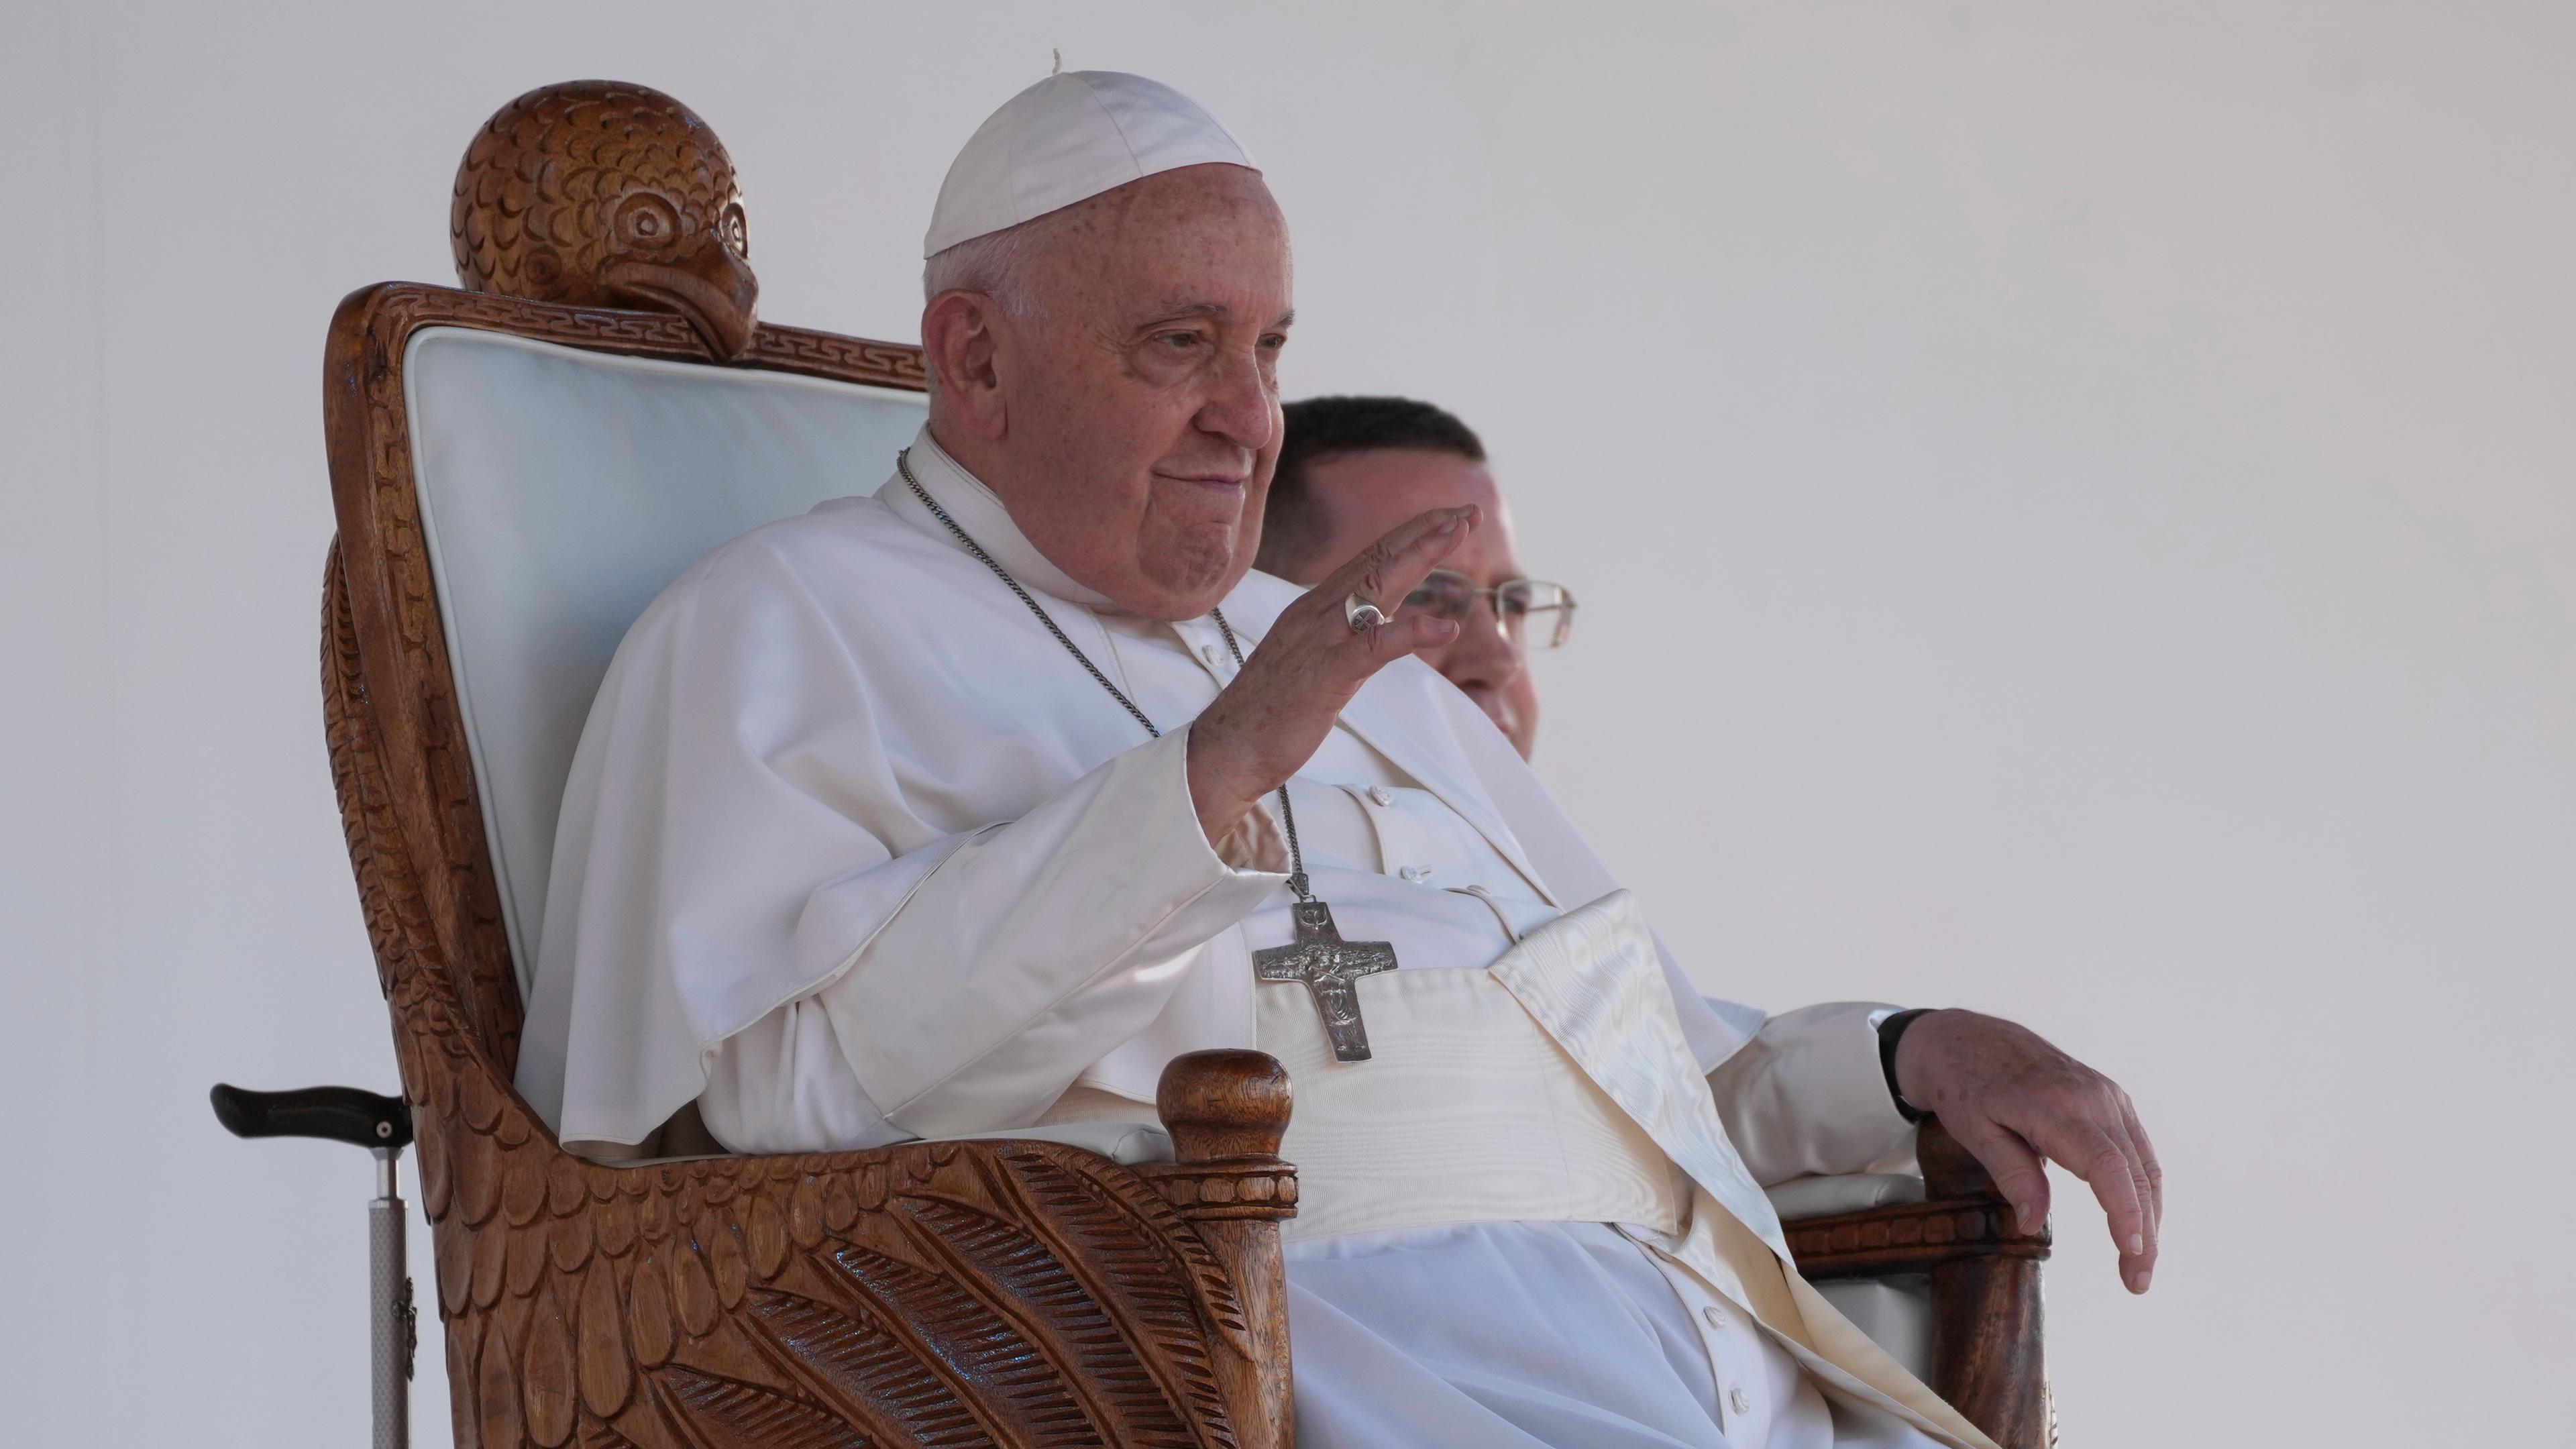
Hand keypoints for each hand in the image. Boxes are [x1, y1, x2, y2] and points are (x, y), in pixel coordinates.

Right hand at [1187, 507, 1473, 840]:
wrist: (1227, 748)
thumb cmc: (1267, 712)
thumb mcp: (1308, 660)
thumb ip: (1338, 636)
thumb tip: (1370, 626)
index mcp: (1313, 610)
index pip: (1367, 561)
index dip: (1409, 536)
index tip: (1447, 519)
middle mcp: (1316, 614)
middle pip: (1377, 560)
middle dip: (1424, 532)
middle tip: (1466, 510)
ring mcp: (1319, 640)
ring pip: (1376, 586)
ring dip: (1421, 556)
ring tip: (1458, 534)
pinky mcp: (1326, 675)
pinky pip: (1373, 646)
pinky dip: (1410, 632)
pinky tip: (1443, 626)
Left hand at [1893, 1009, 2162, 1293]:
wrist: (1966, 1038)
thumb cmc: (1964, 1085)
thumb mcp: (1974, 1131)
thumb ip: (2010, 1174)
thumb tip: (2033, 1225)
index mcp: (2057, 1106)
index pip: (2106, 1166)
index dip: (2125, 1211)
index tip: (2133, 1251)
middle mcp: (2093, 1098)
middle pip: (2134, 1172)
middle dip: (2144, 1231)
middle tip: (2137, 1281)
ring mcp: (2107, 1096)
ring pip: (2143, 1164)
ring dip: (2149, 1215)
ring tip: (2139, 1263)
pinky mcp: (2110, 1099)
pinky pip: (2136, 1149)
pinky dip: (2142, 1188)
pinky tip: (2137, 1221)